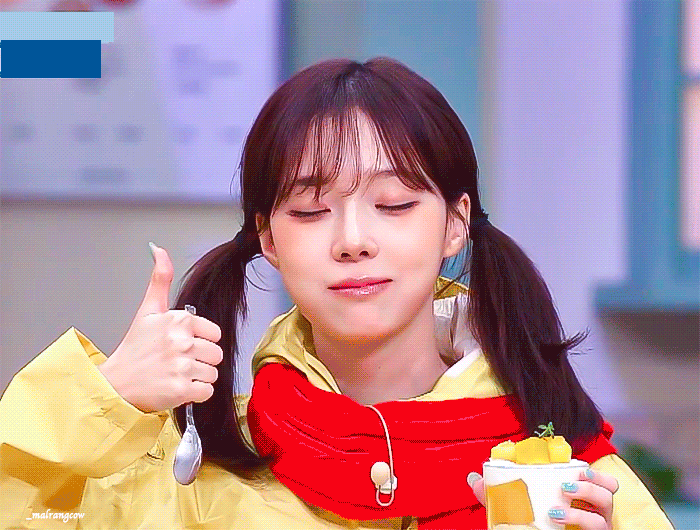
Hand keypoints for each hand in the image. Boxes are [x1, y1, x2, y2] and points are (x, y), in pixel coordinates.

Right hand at [97, 243, 222, 412]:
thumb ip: (159, 279)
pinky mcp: (181, 390)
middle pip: (216, 354)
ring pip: (213, 373)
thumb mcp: (147, 310)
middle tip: (178, 362)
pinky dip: (196, 394)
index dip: (201, 341)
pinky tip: (178, 387)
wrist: (115, 383)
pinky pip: (207, 391)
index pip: (214, 333)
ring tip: (176, 374)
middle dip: (201, 360)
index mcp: (179, 320)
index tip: (182, 345)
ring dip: (198, 378)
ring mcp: (182, 366)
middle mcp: (182, 341)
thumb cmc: (134, 349)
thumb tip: (159, 250)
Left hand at [468, 467, 618, 528]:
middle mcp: (594, 509)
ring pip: (608, 503)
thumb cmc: (533, 525)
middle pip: (609, 486)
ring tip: (562, 496)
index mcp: (578, 494)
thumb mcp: (515, 508)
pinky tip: (558, 516)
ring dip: (587, 495)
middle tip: (565, 482)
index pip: (596, 476)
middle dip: (591, 480)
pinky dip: (580, 519)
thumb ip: (497, 493)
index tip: (574, 464)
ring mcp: (598, 524)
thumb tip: (473, 478)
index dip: (592, 470)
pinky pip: (599, 526)